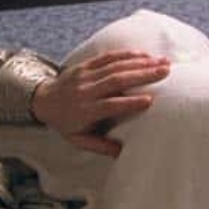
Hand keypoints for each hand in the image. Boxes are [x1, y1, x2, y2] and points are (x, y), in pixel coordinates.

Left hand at [30, 50, 170, 156]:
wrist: (43, 100)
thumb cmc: (65, 123)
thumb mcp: (78, 139)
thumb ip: (99, 146)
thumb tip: (122, 153)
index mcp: (84, 110)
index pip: (109, 105)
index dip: (129, 102)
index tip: (150, 100)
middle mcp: (85, 91)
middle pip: (115, 81)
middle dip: (142, 75)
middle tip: (166, 73)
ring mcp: (85, 75)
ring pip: (114, 66)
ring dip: (141, 63)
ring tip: (164, 63)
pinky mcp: (85, 65)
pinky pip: (107, 57)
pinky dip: (127, 54)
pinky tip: (146, 55)